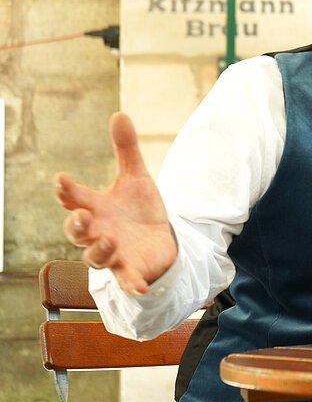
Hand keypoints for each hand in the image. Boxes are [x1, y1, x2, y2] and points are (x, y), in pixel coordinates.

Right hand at [55, 112, 177, 294]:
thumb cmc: (138, 209)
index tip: (61, 179)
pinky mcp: (132, 271)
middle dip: (75, 224)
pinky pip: (127, 281)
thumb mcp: (136, 177)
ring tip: (109, 239)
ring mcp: (113, 254)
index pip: (73, 199)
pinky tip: (140, 288)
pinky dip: (131, 284)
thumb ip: (126, 149)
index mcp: (95, 208)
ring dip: (100, 250)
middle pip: (76, 232)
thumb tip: (119, 113)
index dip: (65, 190)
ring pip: (96, 258)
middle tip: (81, 215)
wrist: (159, 240)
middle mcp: (98, 232)